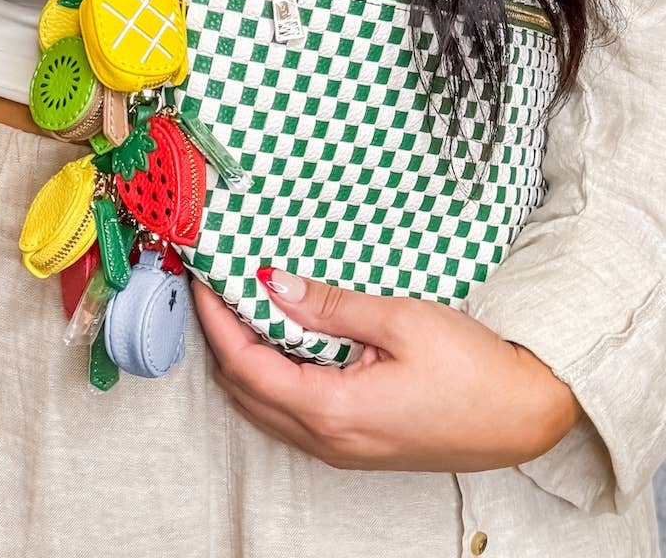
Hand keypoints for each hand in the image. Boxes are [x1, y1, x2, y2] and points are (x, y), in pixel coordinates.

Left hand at [192, 268, 581, 471]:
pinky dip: (269, 378)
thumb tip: (273, 285)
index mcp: (333, 410)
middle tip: (215, 291)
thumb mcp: (401, 320)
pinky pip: (290, 414)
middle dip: (221, 340)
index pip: (245, 365)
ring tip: (239, 310)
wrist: (527, 415)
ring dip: (242, 360)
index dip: (217, 322)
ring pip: (263, 407)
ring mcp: (340, 449)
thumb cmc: (474, 367)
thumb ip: (330, 306)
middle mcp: (327, 440)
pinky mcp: (354, 446)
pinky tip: (278, 342)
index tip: (204, 282)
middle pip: (244, 391)